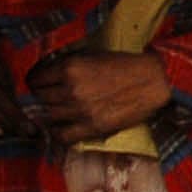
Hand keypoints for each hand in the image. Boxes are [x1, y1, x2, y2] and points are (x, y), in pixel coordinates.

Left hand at [29, 49, 170, 141]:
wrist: (157, 80)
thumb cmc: (127, 65)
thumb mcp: (92, 57)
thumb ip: (69, 66)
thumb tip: (48, 75)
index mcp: (70, 67)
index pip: (35, 80)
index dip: (35, 83)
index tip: (40, 86)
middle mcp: (71, 89)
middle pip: (39, 99)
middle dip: (41, 99)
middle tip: (49, 100)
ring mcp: (81, 109)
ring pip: (48, 116)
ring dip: (49, 115)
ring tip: (56, 113)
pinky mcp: (93, 126)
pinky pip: (63, 135)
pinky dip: (58, 133)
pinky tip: (62, 128)